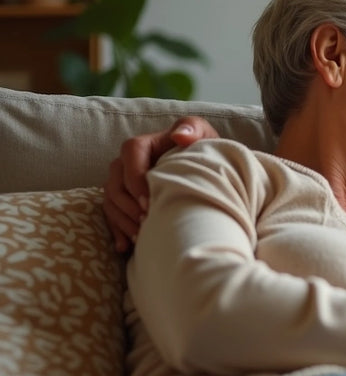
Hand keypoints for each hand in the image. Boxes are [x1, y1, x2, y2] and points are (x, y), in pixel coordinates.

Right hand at [102, 116, 220, 252]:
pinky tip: (126, 247)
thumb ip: (192, 128)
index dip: (135, 177)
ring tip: (141, 236)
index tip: (149, 199)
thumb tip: (181, 136)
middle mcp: (126, 163)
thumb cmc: (201, 148)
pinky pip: (111, 216)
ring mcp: (122, 183)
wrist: (203, 168)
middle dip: (128, 205)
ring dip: (123, 220)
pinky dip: (117, 231)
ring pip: (111, 201)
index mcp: (143, 145)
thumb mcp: (202, 134)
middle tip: (147, 222)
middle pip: (116, 182)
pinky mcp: (123, 202)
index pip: (131, 153)